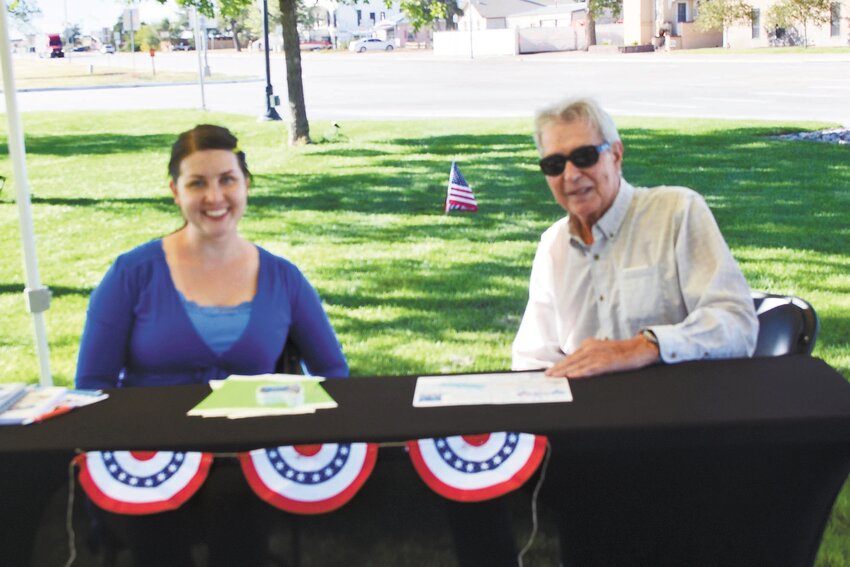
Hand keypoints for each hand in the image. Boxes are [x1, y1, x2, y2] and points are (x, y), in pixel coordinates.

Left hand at [544, 335, 659, 378]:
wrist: (639, 348)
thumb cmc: (620, 351)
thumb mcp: (601, 350)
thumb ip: (588, 356)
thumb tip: (576, 367)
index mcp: (588, 345)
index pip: (570, 357)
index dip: (559, 365)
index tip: (549, 372)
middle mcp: (591, 348)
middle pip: (571, 361)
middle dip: (558, 369)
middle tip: (546, 376)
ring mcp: (599, 355)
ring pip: (578, 365)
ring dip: (565, 372)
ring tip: (555, 378)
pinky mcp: (607, 362)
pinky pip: (591, 369)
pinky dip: (581, 373)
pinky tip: (572, 377)